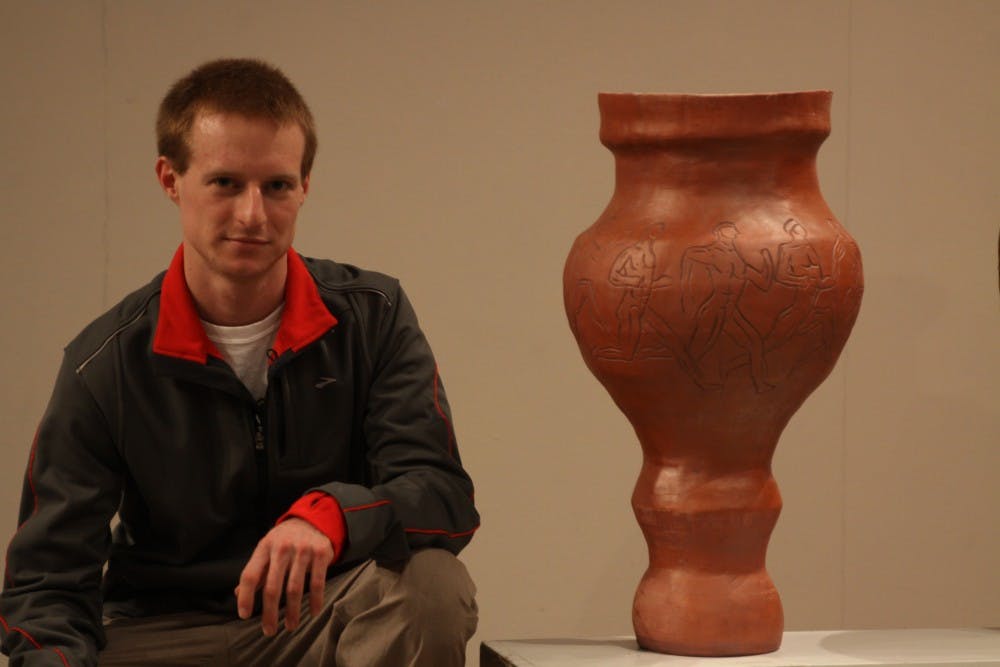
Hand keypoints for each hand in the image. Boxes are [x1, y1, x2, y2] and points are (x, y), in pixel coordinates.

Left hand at [236, 517, 334, 635]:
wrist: (313, 519)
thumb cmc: (284, 540)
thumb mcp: (266, 550)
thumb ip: (255, 571)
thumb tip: (237, 593)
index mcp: (264, 547)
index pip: (250, 575)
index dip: (245, 597)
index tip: (244, 616)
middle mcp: (282, 548)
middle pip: (272, 587)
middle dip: (270, 613)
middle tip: (269, 631)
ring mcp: (303, 550)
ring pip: (294, 588)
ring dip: (293, 612)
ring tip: (291, 627)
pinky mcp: (321, 553)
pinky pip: (317, 582)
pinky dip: (315, 600)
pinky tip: (313, 613)